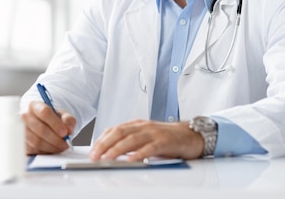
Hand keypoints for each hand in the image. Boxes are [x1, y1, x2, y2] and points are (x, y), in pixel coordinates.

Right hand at [21, 101, 75, 154]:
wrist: (42, 124)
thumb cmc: (51, 119)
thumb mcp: (62, 115)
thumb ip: (68, 120)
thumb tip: (69, 130)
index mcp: (35, 105)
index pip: (44, 112)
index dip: (56, 124)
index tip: (65, 132)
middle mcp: (25, 117)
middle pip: (40, 129)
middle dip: (56, 139)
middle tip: (65, 143)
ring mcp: (21, 130)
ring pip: (37, 142)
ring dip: (52, 147)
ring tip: (61, 146)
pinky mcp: (22, 143)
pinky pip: (34, 150)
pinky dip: (46, 152)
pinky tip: (53, 149)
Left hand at [89, 119, 203, 161]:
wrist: (192, 135)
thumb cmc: (168, 138)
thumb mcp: (146, 137)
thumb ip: (131, 142)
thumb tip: (111, 153)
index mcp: (137, 125)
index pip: (114, 129)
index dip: (101, 140)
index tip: (92, 150)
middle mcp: (143, 126)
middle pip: (119, 133)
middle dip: (104, 144)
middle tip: (94, 156)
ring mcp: (154, 133)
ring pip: (131, 139)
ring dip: (117, 149)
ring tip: (107, 158)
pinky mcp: (165, 142)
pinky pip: (150, 148)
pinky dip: (139, 154)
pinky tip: (131, 160)